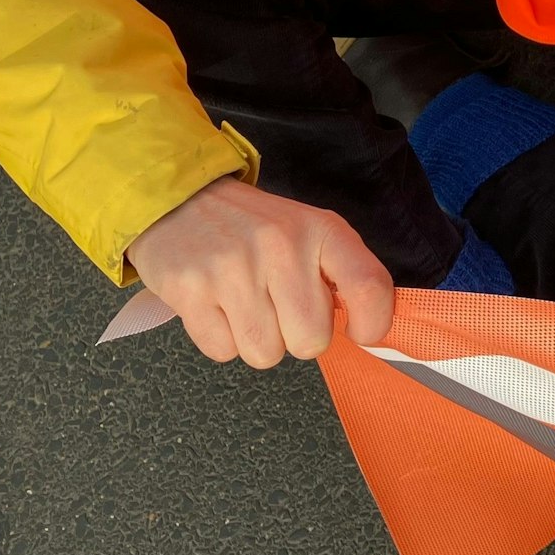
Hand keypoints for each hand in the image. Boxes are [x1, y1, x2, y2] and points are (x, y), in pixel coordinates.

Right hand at [124, 177, 393, 367]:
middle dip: (299, 337)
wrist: (180, 200)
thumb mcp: (309, 231)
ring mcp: (232, 270)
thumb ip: (343, 273)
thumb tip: (370, 329)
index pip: (368, 285)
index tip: (362, 333)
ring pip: (265, 354)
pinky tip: (218, 307)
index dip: (374, 323)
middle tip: (282, 310)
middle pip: (311, 340)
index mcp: (320, 230)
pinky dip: (222, 340)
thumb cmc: (255, 227)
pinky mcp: (189, 291)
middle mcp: (281, 247)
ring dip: (259, 342)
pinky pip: (222, 351)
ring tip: (247, 305)